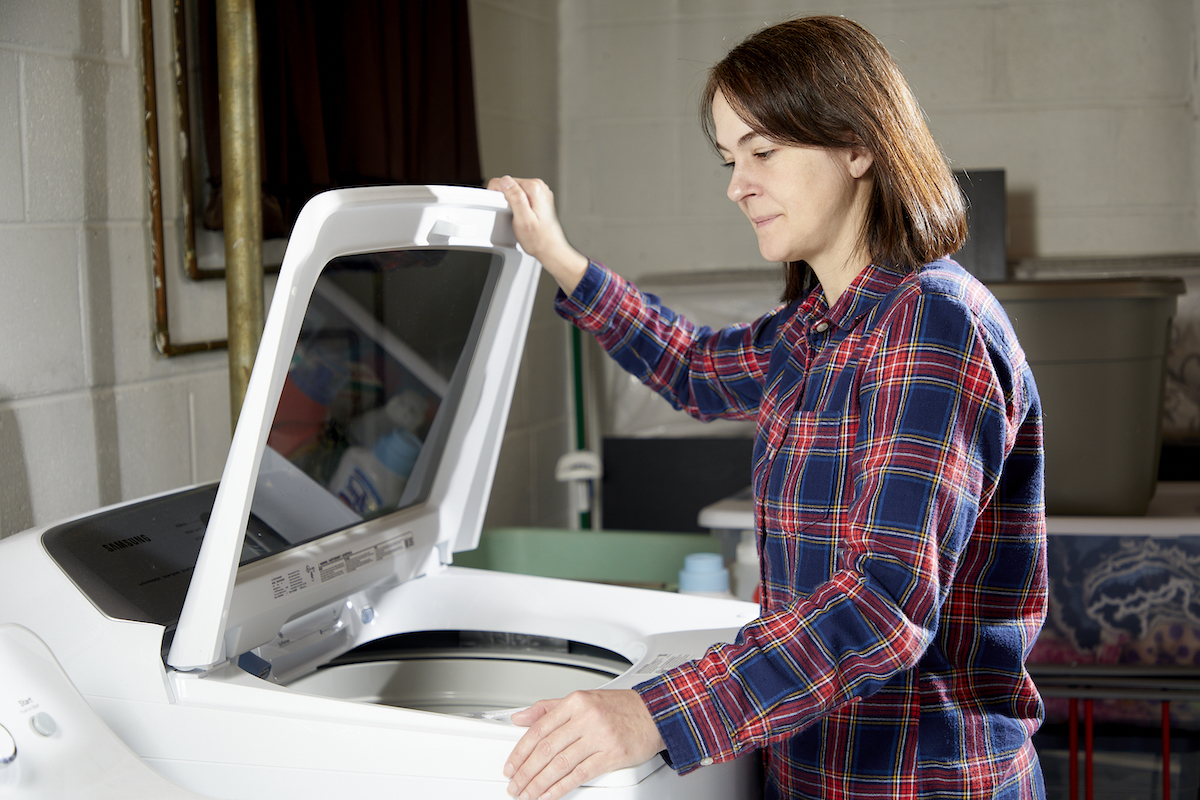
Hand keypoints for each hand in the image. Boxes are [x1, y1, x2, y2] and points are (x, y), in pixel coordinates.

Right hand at [487, 176, 588, 293]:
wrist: (551, 249)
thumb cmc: (538, 239)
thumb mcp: (523, 219)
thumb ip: (515, 198)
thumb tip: (506, 181)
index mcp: (534, 188)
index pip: (504, 181)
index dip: (497, 195)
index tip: (501, 208)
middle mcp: (539, 187)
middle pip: (510, 185)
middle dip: (506, 200)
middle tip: (512, 216)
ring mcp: (540, 192)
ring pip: (515, 191)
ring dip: (512, 203)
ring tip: (519, 218)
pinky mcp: (540, 199)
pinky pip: (522, 197)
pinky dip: (519, 206)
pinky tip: (524, 217)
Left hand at [504, 689, 665, 799]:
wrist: (656, 713)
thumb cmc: (621, 707)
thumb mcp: (583, 699)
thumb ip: (549, 708)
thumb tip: (520, 716)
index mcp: (576, 701)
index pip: (539, 728)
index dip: (520, 751)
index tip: (511, 765)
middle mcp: (586, 717)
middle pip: (546, 748)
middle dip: (526, 771)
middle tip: (515, 784)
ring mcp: (599, 736)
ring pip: (560, 763)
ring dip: (539, 783)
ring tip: (527, 794)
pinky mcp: (612, 755)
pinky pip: (580, 774)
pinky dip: (561, 787)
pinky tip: (550, 795)